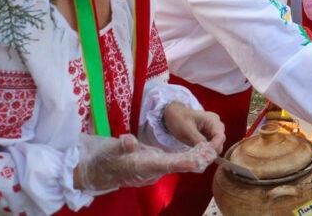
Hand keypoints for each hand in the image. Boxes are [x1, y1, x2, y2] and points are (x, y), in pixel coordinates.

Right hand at [73, 133, 216, 191]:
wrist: (99, 172)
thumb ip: (122, 146)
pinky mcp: (155, 167)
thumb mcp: (111, 150)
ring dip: (194, 159)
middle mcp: (153, 171)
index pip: (167, 164)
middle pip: (177, 166)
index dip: (183, 162)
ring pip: (178, 165)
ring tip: (211, 150)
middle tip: (213, 152)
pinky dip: (187, 159)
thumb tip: (128, 140)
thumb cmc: (105, 160)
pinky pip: (174, 164)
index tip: (198, 161)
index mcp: (145, 166)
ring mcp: (154, 170)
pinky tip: (198, 152)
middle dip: (195, 160)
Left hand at [163, 102, 225, 153]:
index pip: (220, 137)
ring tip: (198, 158)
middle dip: (212, 151)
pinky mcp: (208, 135)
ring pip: (216, 145)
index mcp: (212, 120)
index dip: (215, 148)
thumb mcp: (187, 131)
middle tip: (200, 160)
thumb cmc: (179, 119)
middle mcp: (216, 125)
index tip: (205, 157)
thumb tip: (207, 153)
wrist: (173, 114)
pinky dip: (205, 151)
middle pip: (220, 142)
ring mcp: (212, 130)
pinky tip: (198, 154)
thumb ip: (198, 141)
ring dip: (208, 152)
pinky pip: (210, 145)